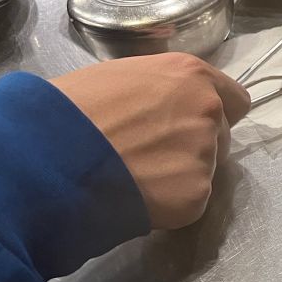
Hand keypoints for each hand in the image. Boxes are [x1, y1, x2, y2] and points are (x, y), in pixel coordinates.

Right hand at [50, 53, 249, 229]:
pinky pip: (189, 202)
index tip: (191, 126)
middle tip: (150, 156)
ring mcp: (205, 154)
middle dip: (194, 146)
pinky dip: (168, 205)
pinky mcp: (196, 195)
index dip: (213, 114)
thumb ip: (158, 90)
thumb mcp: (119, 78)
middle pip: (220, 136)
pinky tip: (134, 196)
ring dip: (179, 176)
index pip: (234, 100)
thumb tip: (162, 105)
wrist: (47, 156)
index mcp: (191, 75)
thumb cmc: (70, 110)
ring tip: (133, 175)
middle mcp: (208, 110)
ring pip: (204, 170)